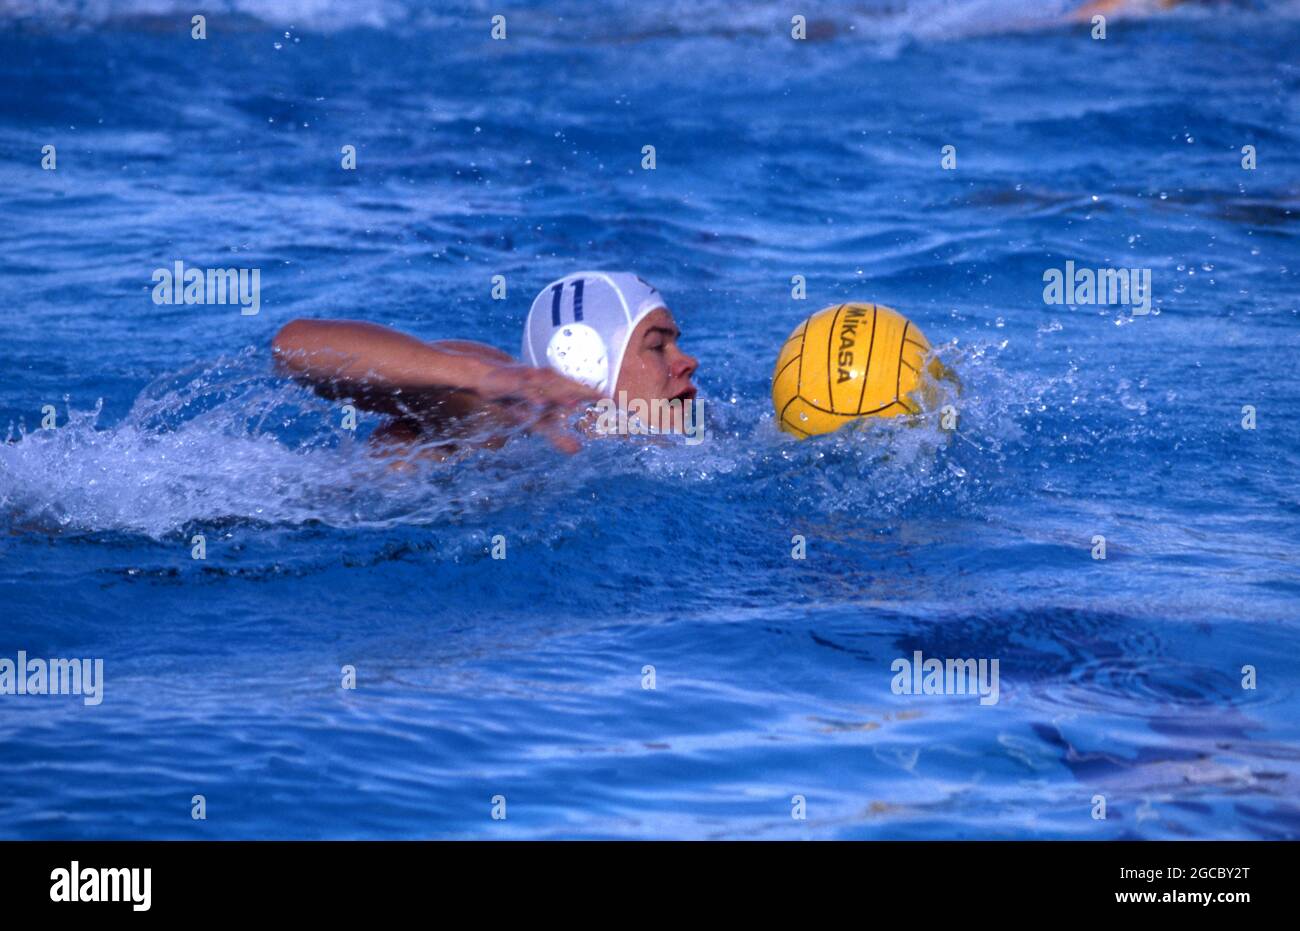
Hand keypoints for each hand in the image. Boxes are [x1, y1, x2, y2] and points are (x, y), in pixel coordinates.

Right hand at [477, 362, 602, 452]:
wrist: (489, 376)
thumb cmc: (520, 400)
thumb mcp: (538, 421)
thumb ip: (557, 435)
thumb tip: (578, 451)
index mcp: (556, 387)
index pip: (580, 391)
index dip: (596, 397)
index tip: (616, 403)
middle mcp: (546, 380)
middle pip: (569, 386)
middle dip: (586, 393)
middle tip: (604, 400)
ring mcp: (530, 378)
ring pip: (547, 385)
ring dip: (560, 393)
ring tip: (575, 404)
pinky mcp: (512, 380)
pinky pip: (523, 388)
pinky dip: (532, 395)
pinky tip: (539, 404)